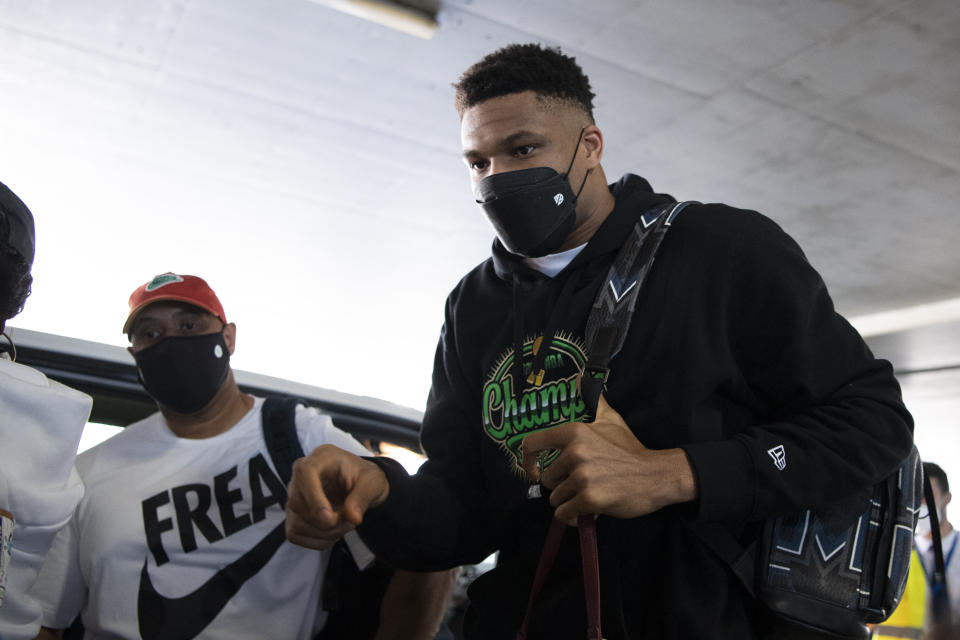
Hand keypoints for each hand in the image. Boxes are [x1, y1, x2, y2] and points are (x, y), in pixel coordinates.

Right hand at [285, 444, 389, 549]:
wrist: (359, 485)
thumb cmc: (364, 477)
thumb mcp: (372, 482)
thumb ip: (363, 497)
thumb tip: (352, 518)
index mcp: (321, 458)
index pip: (305, 474)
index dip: (314, 498)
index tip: (329, 519)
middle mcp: (301, 474)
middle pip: (297, 504)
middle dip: (326, 522)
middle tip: (350, 522)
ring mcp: (294, 495)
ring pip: (296, 523)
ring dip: (324, 533)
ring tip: (345, 525)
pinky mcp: (293, 514)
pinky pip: (295, 535)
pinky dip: (317, 540)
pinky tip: (333, 532)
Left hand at [520, 394, 696, 522]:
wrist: (655, 476)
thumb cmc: (630, 450)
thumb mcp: (611, 420)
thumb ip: (593, 401)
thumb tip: (580, 378)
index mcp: (574, 432)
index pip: (533, 443)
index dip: (527, 460)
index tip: (533, 471)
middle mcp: (574, 453)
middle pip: (547, 479)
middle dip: (561, 486)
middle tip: (583, 484)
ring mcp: (582, 477)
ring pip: (556, 499)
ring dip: (569, 502)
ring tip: (589, 495)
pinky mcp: (590, 499)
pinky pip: (565, 515)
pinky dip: (574, 518)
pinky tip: (588, 512)